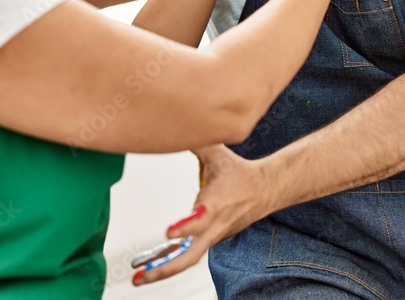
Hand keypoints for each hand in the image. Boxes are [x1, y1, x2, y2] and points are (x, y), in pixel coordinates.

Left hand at [132, 145, 269, 286]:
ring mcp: (213, 236)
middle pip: (191, 254)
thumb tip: (175, 126)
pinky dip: (171, 263)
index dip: (186, 226)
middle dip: (165, 267)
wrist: (265, 191)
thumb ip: (197, 142)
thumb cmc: (240, 173)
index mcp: (216, 203)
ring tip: (139, 278)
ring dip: (164, 270)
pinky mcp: (211, 240)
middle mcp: (214, 225)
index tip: (169, 232)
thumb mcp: (218, 153)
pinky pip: (189, 255)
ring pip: (188, 259)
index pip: (201, 218)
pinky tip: (151, 269)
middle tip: (142, 275)